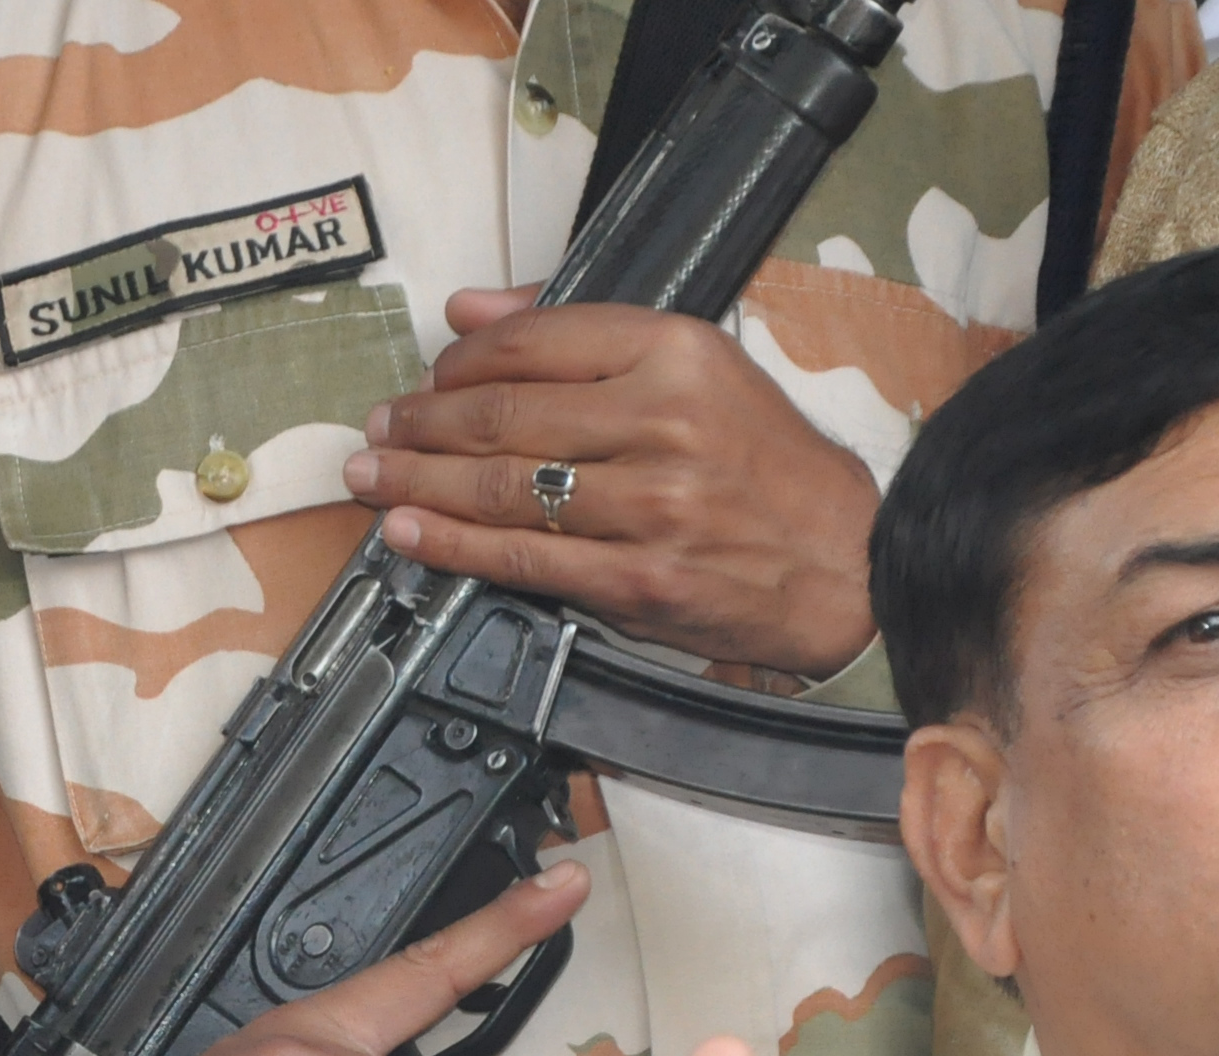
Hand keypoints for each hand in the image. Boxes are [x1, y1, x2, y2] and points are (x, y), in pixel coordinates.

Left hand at [339, 288, 880, 678]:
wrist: (845, 563)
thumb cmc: (768, 468)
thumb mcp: (699, 368)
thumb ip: (582, 334)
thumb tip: (469, 310)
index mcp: (676, 351)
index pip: (534, 342)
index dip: (458, 362)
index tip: (426, 375)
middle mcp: (662, 422)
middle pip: (503, 416)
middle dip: (421, 422)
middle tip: (379, 427)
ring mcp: (650, 507)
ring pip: (501, 488)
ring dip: (418, 481)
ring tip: (373, 474)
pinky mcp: (638, 581)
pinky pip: (520, 559)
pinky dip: (452, 544)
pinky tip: (409, 531)